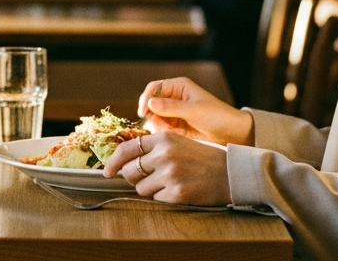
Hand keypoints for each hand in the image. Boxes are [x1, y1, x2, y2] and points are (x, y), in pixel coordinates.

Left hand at [102, 131, 230, 204]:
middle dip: (134, 177)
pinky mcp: (176, 193)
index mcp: (163, 138)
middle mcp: (164, 154)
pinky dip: (164, 197)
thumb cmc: (203, 157)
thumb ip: (154, 147)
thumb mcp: (178, 142)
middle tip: (148, 178)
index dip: (113, 162)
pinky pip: (156, 199)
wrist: (230, 173)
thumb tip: (126, 159)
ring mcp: (170, 174)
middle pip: (129, 171)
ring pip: (140, 188)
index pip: (126, 149)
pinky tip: (178, 189)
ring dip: (150, 188)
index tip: (107, 171)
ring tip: (169, 182)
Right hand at [138, 76, 253, 145]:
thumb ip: (172, 107)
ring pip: (154, 118)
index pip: (154, 88)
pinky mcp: (175, 127)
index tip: (144, 113)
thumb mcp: (195, 110)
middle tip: (157, 126)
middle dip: (151, 115)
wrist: (233, 134)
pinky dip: (161, 133)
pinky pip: (161, 129)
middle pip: (151, 104)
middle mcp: (174, 98)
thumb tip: (150, 103)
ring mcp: (174, 113)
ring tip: (167, 132)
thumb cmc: (218, 116)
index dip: (146, 99)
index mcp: (179, 87)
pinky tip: (171, 137)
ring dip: (156, 125)